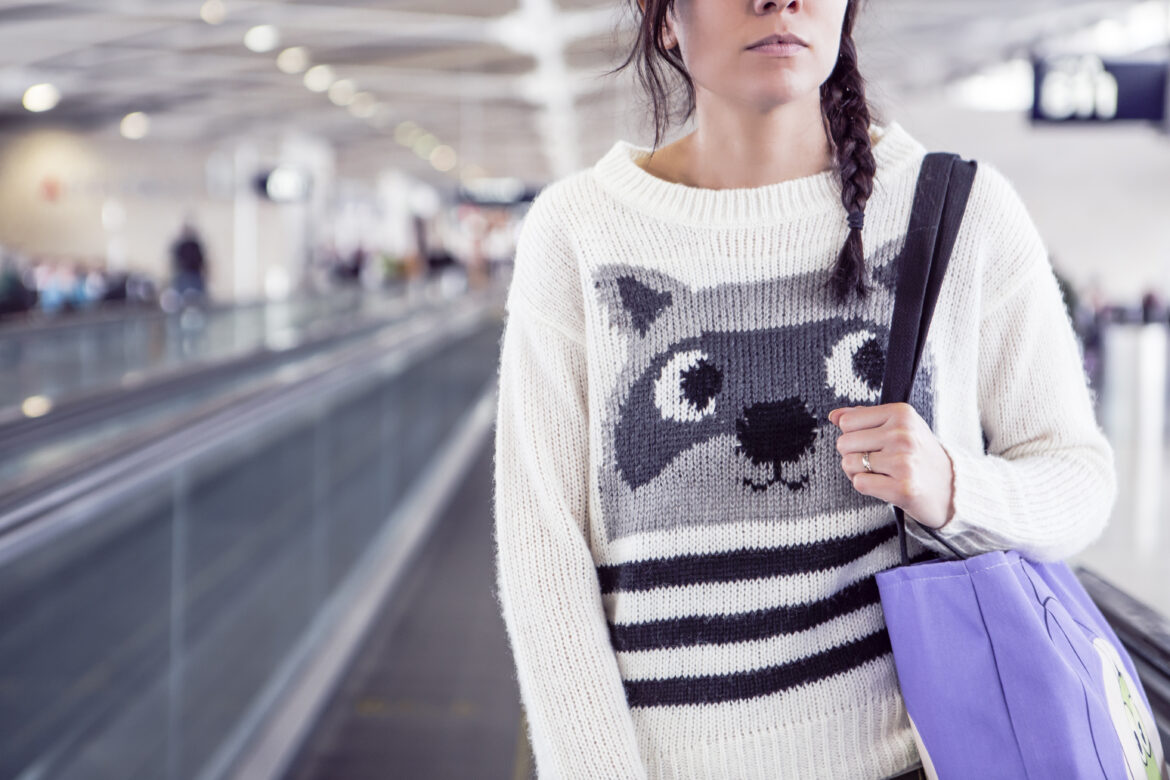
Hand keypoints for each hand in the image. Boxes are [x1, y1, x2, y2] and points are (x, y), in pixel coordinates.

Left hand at [828, 402, 955, 529]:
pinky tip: (884, 485)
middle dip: (853, 455)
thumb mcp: (899, 426)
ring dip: (858, 472)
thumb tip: (833, 416)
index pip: (847, 422)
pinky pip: (859, 483)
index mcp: (901, 414)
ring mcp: (903, 461)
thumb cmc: (920, 455)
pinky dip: (866, 486)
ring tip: (881, 473)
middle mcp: (903, 434)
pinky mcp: (902, 488)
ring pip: (849, 464)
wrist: (952, 488)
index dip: (853, 435)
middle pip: (843, 443)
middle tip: (876, 461)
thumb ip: (864, 417)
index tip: (872, 442)